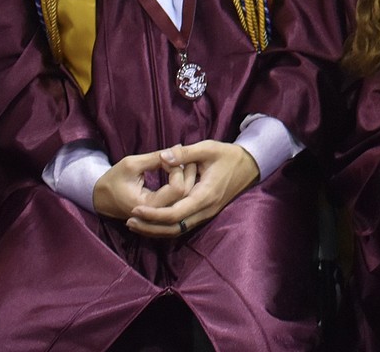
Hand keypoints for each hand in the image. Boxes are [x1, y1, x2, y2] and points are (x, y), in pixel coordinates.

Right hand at [92, 152, 191, 228]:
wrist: (101, 198)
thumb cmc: (113, 180)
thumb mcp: (131, 164)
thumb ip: (155, 158)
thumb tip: (178, 148)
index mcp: (148, 205)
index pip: (177, 189)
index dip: (177, 170)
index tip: (168, 157)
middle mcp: (158, 215)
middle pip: (185, 194)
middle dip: (187, 173)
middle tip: (185, 157)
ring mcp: (161, 216)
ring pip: (186, 197)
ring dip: (188, 178)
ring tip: (184, 161)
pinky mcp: (163, 212)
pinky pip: (180, 199)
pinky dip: (183, 183)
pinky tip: (179, 171)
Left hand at [128, 142, 261, 236]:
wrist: (250, 166)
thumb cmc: (229, 155)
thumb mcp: (208, 148)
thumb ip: (184, 153)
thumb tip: (162, 156)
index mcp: (205, 195)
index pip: (175, 214)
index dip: (153, 214)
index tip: (134, 209)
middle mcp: (205, 210)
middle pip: (173, 228)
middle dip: (150, 227)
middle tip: (129, 221)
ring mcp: (206, 214)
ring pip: (178, 231)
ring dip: (156, 229)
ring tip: (135, 224)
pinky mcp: (205, 213)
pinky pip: (183, 226)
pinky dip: (166, 226)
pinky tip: (152, 221)